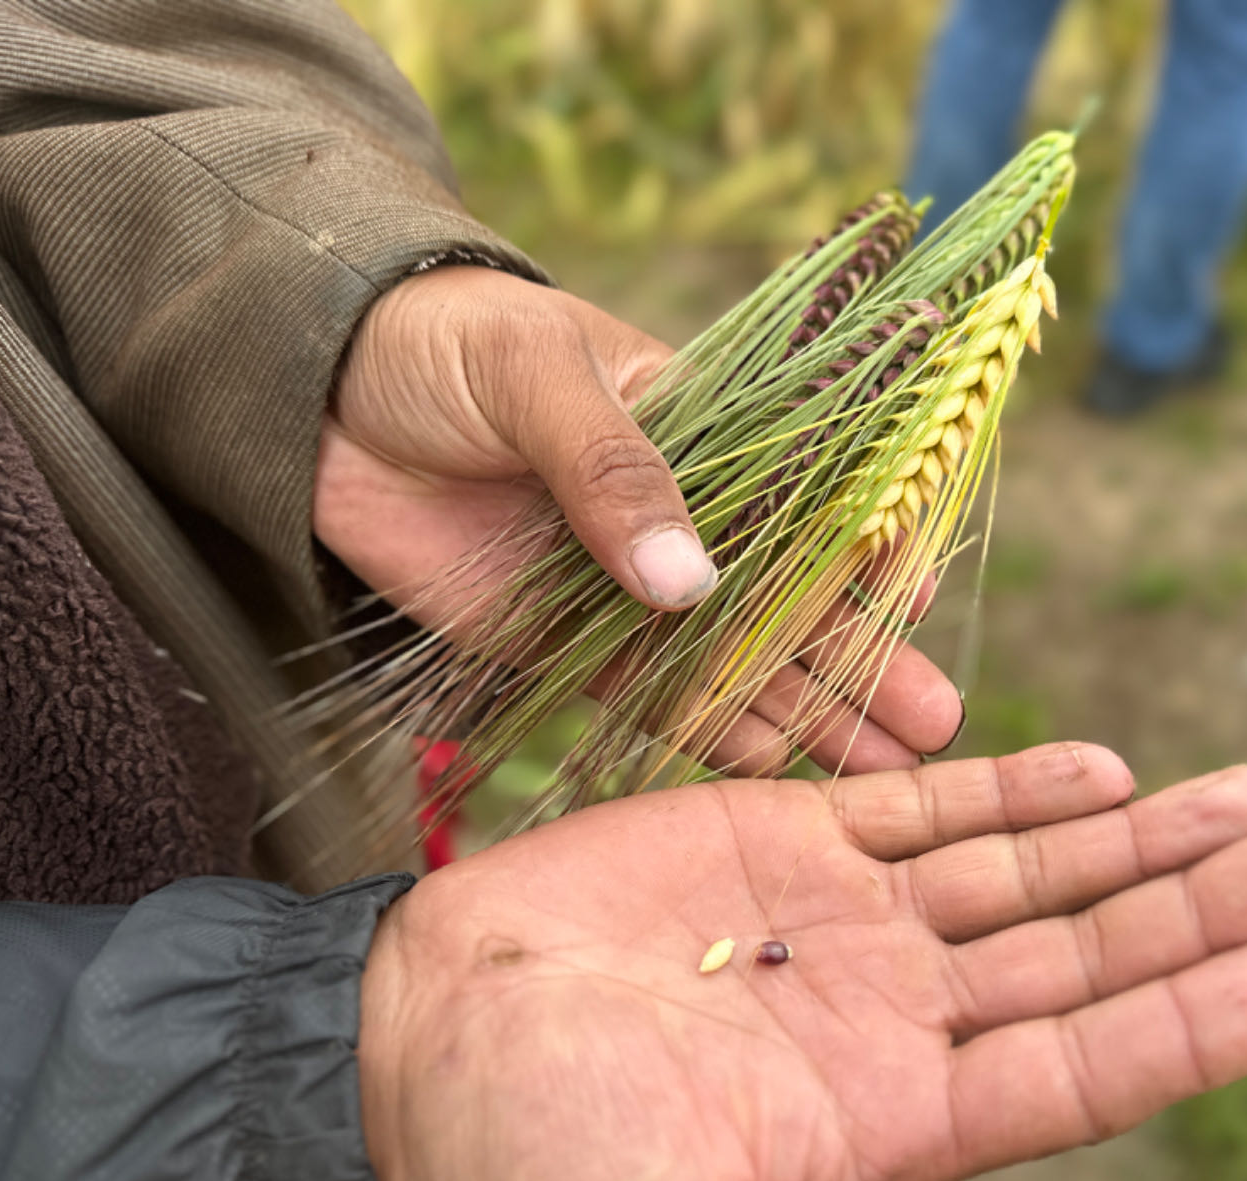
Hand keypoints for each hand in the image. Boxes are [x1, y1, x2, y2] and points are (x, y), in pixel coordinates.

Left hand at [315, 266, 961, 773]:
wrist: (312, 396)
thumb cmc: (439, 346)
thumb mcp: (535, 376)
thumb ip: (611, 471)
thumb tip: (689, 586)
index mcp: (703, 423)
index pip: (810, 493)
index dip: (866, 551)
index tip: (912, 603)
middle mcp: (681, 513)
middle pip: (791, 596)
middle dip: (861, 660)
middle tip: (933, 727)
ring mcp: (624, 583)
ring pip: (734, 657)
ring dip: (806, 710)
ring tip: (883, 768)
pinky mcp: (564, 639)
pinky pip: (650, 693)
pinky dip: (708, 731)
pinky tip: (773, 768)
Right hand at [357, 744, 1246, 1180]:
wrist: (429, 1037)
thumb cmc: (538, 1158)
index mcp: (894, 1118)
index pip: (1083, 1070)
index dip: (1195, 1024)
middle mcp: (897, 1015)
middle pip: (1085, 956)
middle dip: (1201, 903)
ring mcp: (850, 919)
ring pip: (1028, 870)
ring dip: (1142, 834)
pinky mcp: (785, 831)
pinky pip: (926, 804)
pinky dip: (1018, 786)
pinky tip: (1106, 768)